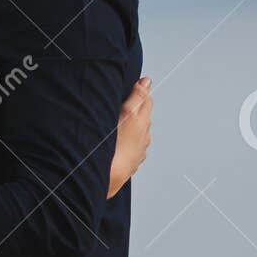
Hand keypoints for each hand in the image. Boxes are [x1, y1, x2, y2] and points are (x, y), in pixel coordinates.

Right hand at [108, 76, 151, 198]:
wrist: (109, 176)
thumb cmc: (115, 145)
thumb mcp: (126, 114)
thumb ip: (137, 96)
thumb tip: (147, 81)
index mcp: (142, 122)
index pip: (146, 100)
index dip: (138, 92)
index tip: (129, 88)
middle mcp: (144, 136)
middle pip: (142, 116)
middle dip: (134, 109)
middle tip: (121, 103)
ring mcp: (138, 151)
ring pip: (137, 133)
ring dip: (129, 127)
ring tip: (117, 123)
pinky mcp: (131, 162)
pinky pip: (131, 147)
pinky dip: (126, 142)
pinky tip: (117, 143)